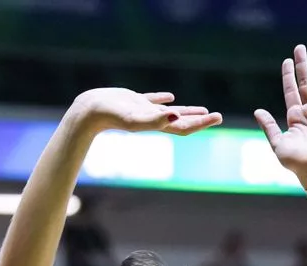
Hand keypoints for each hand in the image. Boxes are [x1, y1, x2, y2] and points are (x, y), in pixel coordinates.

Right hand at [69, 89, 220, 136]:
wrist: (89, 112)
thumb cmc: (112, 116)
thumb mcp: (136, 117)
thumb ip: (156, 119)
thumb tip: (176, 116)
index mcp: (156, 126)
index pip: (184, 127)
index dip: (202, 123)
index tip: (217, 117)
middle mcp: (152, 120)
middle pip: (181, 122)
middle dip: (199, 119)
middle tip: (217, 116)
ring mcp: (143, 111)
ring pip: (170, 112)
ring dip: (186, 111)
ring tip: (202, 109)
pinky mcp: (133, 102)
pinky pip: (152, 100)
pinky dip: (163, 99)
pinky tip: (170, 97)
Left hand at [253, 45, 306, 189]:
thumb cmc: (294, 162)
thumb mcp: (277, 144)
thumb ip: (269, 126)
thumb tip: (257, 110)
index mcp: (294, 116)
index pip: (291, 90)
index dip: (289, 76)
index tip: (287, 60)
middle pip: (306, 82)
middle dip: (303, 65)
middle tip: (300, 47)